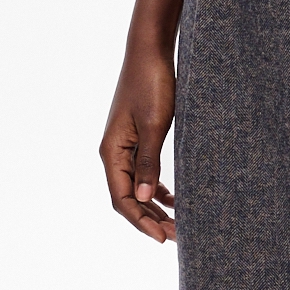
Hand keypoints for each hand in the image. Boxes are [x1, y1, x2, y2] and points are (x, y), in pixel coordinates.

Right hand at [101, 47, 178, 241]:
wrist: (150, 51)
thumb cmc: (153, 84)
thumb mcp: (154, 125)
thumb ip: (148, 162)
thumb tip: (142, 198)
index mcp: (112, 151)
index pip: (121, 199)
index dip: (141, 221)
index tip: (163, 238)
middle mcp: (113, 152)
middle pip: (126, 197)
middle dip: (149, 219)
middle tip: (177, 236)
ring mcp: (124, 145)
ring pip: (134, 187)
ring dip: (153, 206)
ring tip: (176, 223)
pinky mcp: (136, 137)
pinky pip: (141, 172)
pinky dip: (155, 188)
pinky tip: (173, 198)